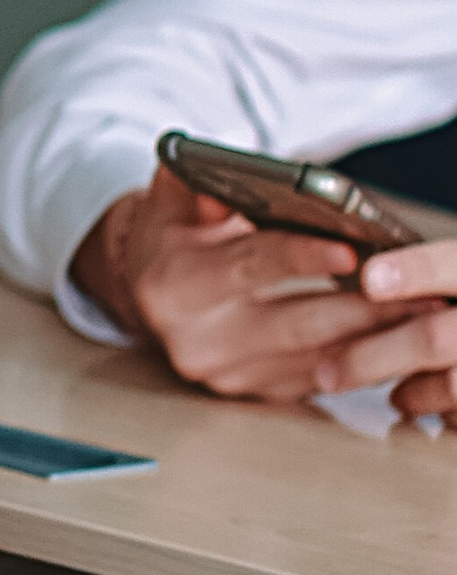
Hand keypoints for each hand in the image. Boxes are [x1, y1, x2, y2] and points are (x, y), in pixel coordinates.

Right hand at [72, 164, 456, 406]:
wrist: (153, 288)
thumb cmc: (177, 234)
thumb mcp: (171, 197)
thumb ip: (190, 183)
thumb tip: (217, 189)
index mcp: (173, 287)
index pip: (247, 268)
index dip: (300, 258)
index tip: (351, 251)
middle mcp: (195, 339)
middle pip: (294, 323)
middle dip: (362, 307)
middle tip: (417, 290)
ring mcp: (225, 373)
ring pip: (314, 358)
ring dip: (373, 336)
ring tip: (422, 311)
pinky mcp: (252, 391)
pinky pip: (316, 379)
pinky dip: (361, 357)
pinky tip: (396, 336)